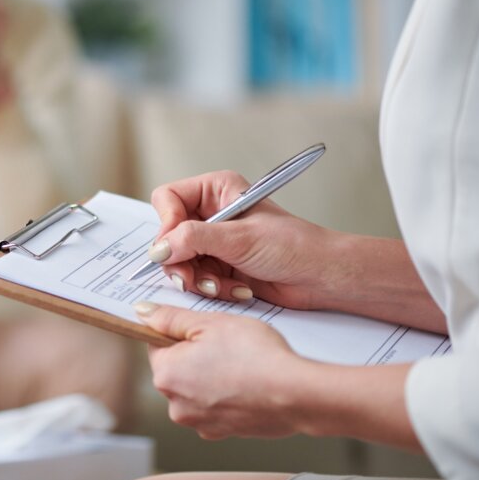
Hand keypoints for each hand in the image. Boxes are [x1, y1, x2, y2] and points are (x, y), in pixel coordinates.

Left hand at [136, 302, 309, 439]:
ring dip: (211, 375)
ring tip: (239, 363)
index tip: (200, 328)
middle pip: (176, 368)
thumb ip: (172, 317)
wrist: (295, 394)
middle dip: (195, 354)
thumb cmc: (256, 356)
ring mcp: (199, 422)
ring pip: (196, 388)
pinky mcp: (221, 432)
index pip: (156, 344)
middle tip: (225, 343)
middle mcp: (176, 404)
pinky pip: (215, 405)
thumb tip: (144, 312)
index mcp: (166, 374)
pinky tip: (246, 382)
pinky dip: (226, 394)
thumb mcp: (210, 322)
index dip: (179, 331)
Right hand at [149, 170, 339, 308]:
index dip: (166, 224)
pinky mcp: (219, 266)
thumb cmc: (293, 246)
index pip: (168, 199)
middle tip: (191, 279)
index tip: (172, 248)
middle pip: (168, 235)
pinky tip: (235, 289)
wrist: (320, 276)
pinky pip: (196, 279)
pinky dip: (211, 288)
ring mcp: (214, 242)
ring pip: (179, 261)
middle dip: (180, 261)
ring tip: (220, 286)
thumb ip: (193, 239)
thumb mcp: (239, 238)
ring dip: (198, 279)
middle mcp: (211, 213)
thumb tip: (158, 249)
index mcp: (215, 190)